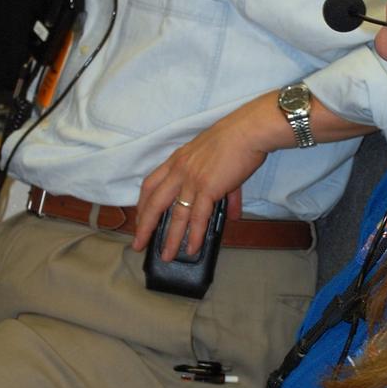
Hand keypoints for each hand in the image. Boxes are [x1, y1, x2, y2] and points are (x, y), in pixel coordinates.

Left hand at [133, 94, 285, 258]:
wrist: (248, 131)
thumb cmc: (236, 140)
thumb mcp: (219, 161)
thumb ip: (225, 191)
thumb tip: (233, 215)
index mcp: (177, 160)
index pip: (151, 184)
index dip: (143, 203)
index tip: (140, 218)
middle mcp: (179, 171)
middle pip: (153, 202)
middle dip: (144, 226)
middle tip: (139, 244)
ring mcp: (191, 180)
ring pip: (175, 215)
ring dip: (170, 238)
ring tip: (167, 256)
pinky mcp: (207, 188)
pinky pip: (198, 217)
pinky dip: (195, 234)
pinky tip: (192, 248)